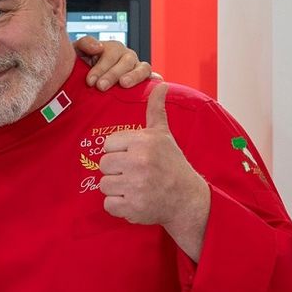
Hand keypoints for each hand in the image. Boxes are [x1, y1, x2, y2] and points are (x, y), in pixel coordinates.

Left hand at [75, 36, 154, 90]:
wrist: (85, 80)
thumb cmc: (81, 66)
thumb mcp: (78, 52)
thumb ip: (85, 44)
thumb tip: (98, 47)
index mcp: (112, 49)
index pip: (110, 54)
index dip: (100, 67)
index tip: (90, 81)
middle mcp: (126, 57)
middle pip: (125, 61)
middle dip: (112, 74)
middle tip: (101, 86)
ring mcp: (136, 68)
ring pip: (142, 68)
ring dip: (134, 76)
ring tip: (124, 84)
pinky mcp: (144, 80)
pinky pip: (153, 78)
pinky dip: (155, 80)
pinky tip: (154, 85)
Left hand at [97, 84, 210, 259]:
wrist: (187, 198)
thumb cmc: (172, 164)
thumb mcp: (163, 135)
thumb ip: (156, 110)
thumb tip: (161, 84)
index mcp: (144, 142)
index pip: (107, 145)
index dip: (118, 152)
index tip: (133, 158)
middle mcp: (139, 162)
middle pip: (103, 165)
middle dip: (116, 171)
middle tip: (134, 174)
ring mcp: (136, 186)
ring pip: (104, 185)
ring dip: (117, 189)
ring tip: (135, 187)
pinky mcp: (133, 207)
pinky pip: (109, 205)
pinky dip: (119, 206)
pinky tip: (135, 200)